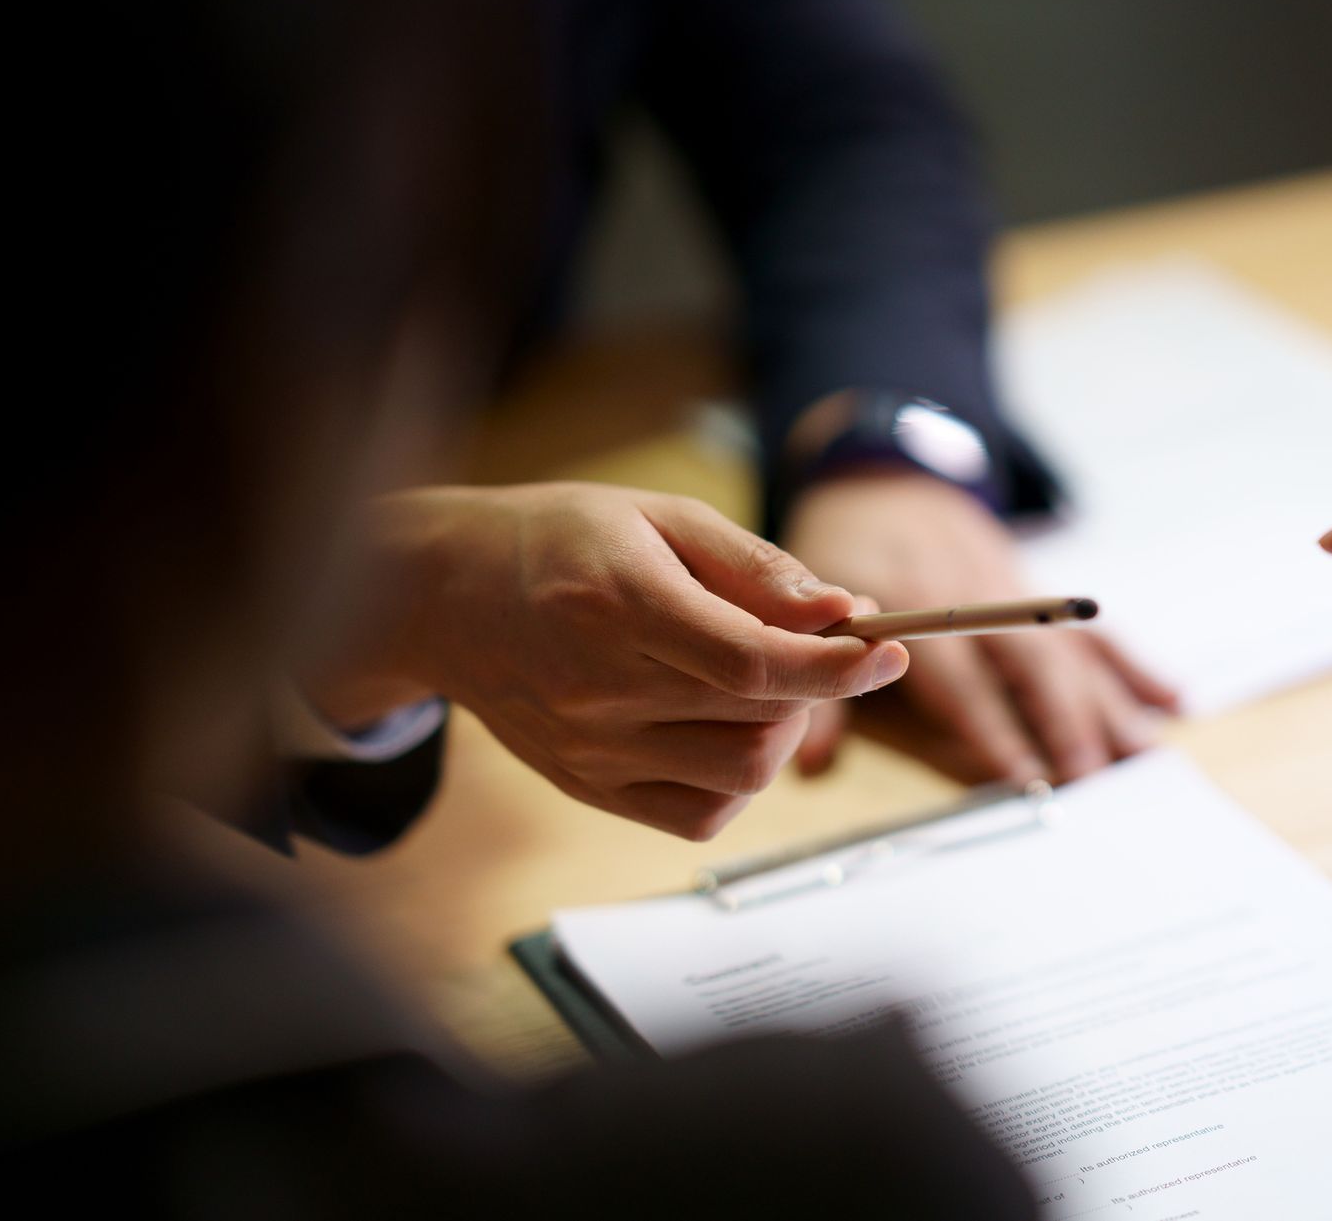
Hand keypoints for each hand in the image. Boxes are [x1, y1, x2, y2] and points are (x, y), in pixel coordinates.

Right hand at [301, 483, 908, 839]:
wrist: (444, 595)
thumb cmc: (558, 540)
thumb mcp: (660, 517)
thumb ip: (756, 566)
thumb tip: (842, 611)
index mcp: (619, 605)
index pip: (752, 662)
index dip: (836, 666)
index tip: (888, 652)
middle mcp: (600, 690)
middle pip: (757, 718)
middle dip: (815, 682)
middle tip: (809, 643)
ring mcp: (592, 751)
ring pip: (741, 774)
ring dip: (782, 730)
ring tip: (759, 680)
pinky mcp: (589, 787)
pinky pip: (700, 814)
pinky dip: (737, 779)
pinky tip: (723, 726)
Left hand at [780, 469, 1177, 785]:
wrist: (879, 479)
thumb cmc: (841, 559)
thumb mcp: (807, 616)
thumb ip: (819, 693)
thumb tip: (809, 769)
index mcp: (914, 601)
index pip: (960, 677)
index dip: (991, 728)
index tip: (1019, 777)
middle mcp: (974, 593)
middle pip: (1029, 664)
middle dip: (1063, 723)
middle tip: (1090, 778)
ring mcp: (1013, 588)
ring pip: (1069, 651)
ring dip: (1110, 704)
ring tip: (1143, 757)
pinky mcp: (1036, 587)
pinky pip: (1089, 632)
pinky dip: (1134, 665)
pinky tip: (1172, 700)